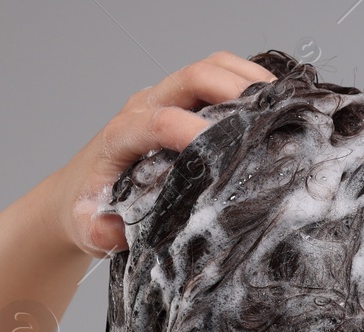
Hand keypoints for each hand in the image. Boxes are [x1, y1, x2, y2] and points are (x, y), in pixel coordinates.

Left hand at [38, 51, 276, 257]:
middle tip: (271, 114)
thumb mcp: (87, 226)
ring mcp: (166, 98)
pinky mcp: (183, 100)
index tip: (226, 153)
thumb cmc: (90, 207)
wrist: (81, 190)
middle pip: (192, 78)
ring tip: (282, 104)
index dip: (193, 130)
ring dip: (247, 78)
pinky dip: (249, 81)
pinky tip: (273, 104)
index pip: (160, 121)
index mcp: (121, 135)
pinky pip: (219, 75)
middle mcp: (145, 107)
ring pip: (210, 67)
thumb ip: (99, 230)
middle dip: (233, 89)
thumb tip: (118, 231)